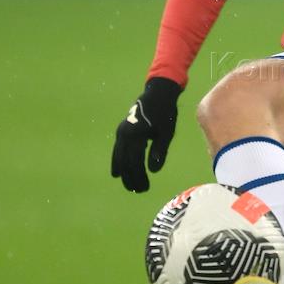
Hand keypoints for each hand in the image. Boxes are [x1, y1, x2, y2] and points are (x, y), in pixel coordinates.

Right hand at [111, 77, 182, 192]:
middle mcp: (124, 134)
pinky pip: (117, 150)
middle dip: (130, 178)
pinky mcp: (122, 130)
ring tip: (130, 186)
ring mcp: (121, 132)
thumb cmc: (165, 112)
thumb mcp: (166, 133)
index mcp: (135, 135)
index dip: (138, 177)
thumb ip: (159, 151)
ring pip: (118, 157)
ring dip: (124, 172)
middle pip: (124, 162)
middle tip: (139, 190)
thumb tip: (153, 170)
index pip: (134, 162)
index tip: (145, 188)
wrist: (158, 93)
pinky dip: (118, 162)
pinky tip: (118, 173)